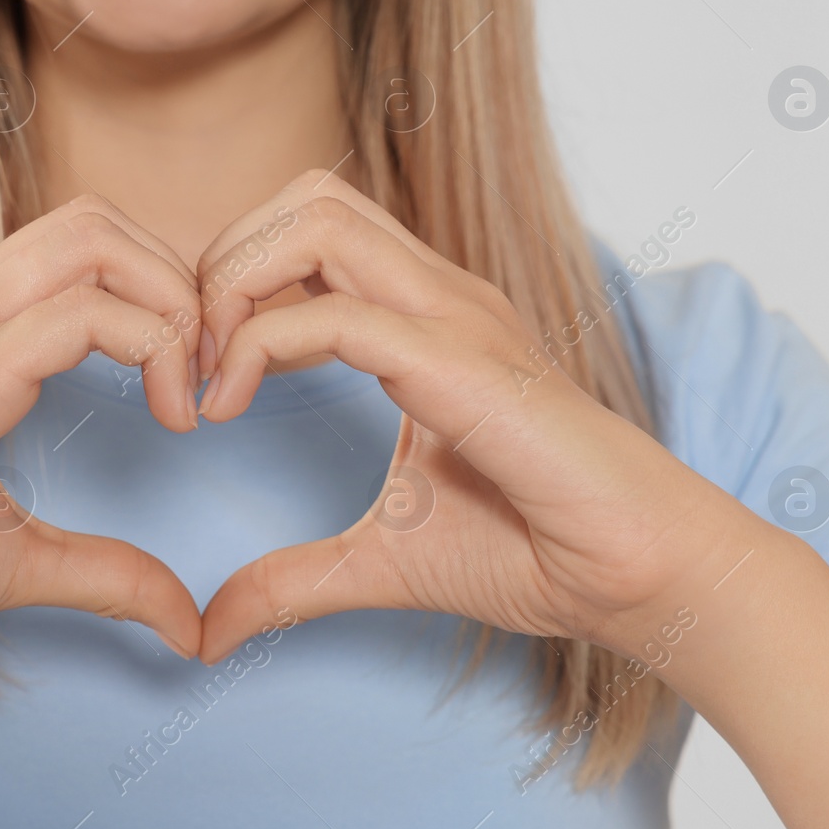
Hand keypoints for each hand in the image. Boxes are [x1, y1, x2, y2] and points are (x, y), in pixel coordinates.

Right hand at [0, 195, 206, 675]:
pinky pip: (74, 318)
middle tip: (210, 376)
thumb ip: (106, 571)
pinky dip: (148, 346)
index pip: (83, 246)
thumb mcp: (14, 558)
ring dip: (170, 305)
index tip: (199, 385)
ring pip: (93, 244)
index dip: (161, 294)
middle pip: (98, 222)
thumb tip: (187, 621)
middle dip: (178, 281)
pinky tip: (169, 418)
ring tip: (192, 395)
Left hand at [194, 170, 755, 662]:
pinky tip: (229, 406)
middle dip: (222, 262)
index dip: (232, 282)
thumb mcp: (379, 561)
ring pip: (314, 220)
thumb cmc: (534, 551)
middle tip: (190, 361)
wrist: (638, 577)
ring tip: (208, 375)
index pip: (307, 230)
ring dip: (233, 283)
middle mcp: (437, 295)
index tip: (199, 376)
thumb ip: (291, 581)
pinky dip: (259, 344)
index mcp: (421, 317)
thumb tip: (210, 631)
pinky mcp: (464, 363)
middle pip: (303, 197)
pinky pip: (336, 315)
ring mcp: (455, 317)